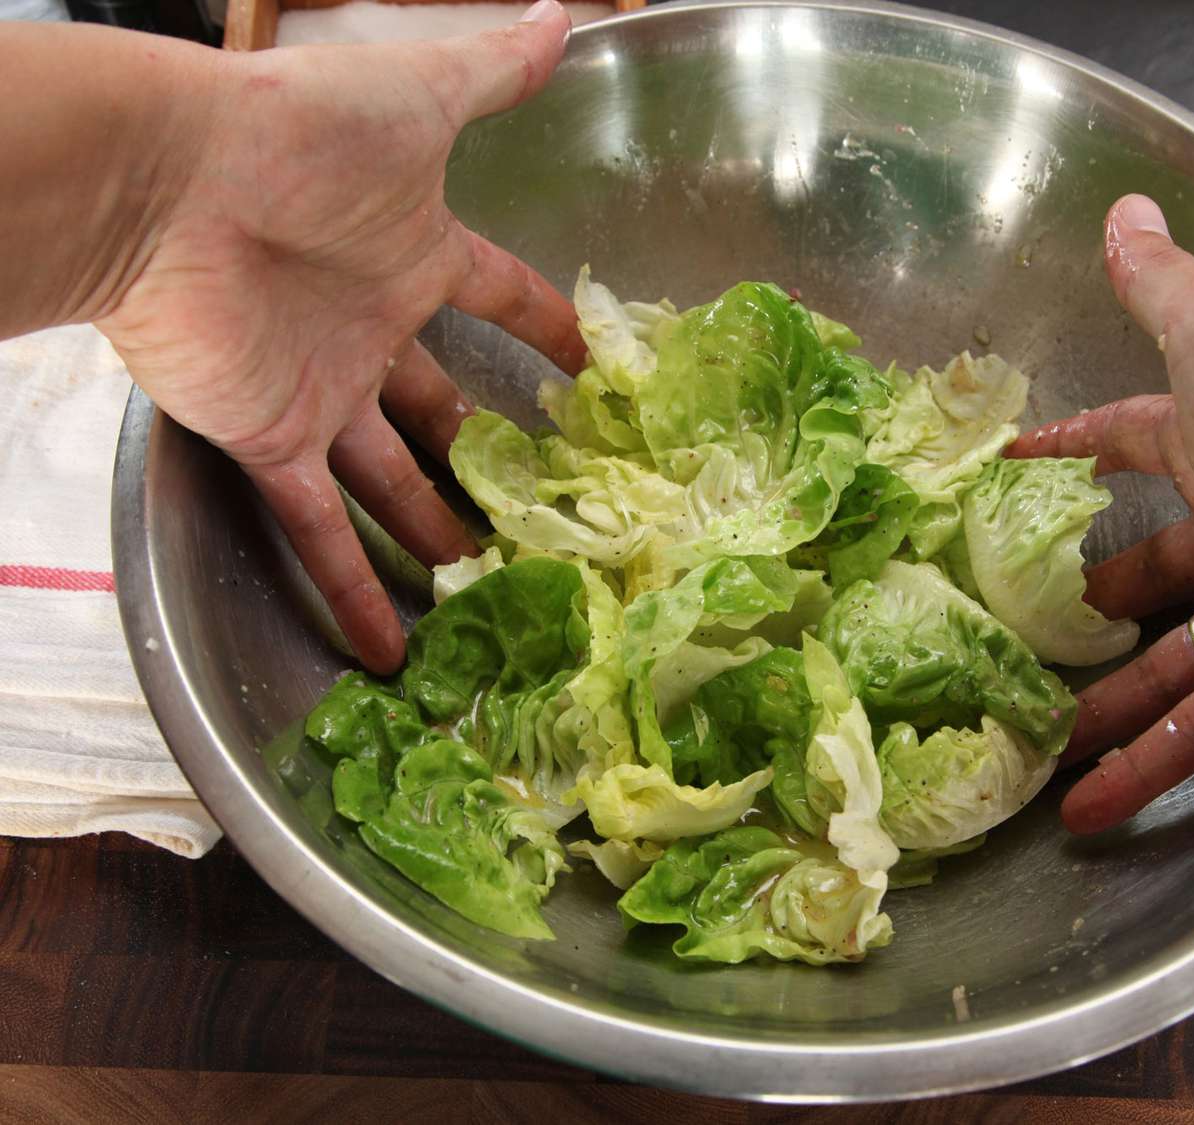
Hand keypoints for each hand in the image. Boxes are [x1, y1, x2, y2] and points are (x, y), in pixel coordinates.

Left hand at [95, 2, 585, 673]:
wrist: (167, 183)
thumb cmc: (297, 135)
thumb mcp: (414, 99)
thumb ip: (488, 74)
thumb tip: (558, 18)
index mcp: (413, 253)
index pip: (496, 297)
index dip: (544, 327)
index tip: (590, 369)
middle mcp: (373, 328)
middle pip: (444, 407)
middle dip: (488, 457)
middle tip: (542, 507)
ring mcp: (324, 390)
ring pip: (391, 477)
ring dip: (433, 531)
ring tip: (484, 582)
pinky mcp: (271, 437)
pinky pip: (319, 524)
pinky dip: (354, 587)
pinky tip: (394, 647)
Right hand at [1009, 194, 1193, 833]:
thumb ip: (1160, 283)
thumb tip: (1122, 209)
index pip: (1133, 441)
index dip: (1075, 450)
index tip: (1014, 468)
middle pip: (1145, 567)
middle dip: (1087, 598)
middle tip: (1018, 626)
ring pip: (1161, 662)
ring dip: (1100, 705)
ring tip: (1028, 736)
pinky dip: (1145, 770)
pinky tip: (1084, 806)